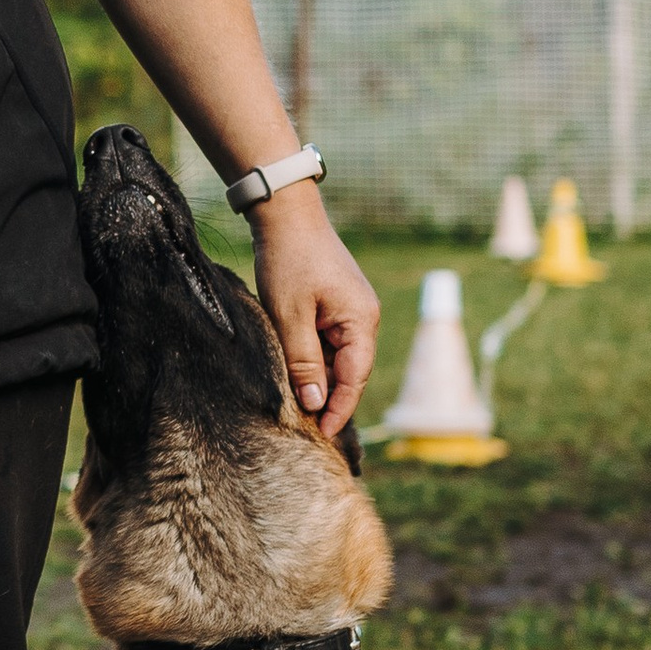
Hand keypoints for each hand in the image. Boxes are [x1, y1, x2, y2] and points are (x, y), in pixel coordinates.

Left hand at [248, 187, 377, 438]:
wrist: (285, 213)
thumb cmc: (288, 260)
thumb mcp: (290, 316)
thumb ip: (303, 362)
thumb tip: (315, 404)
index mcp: (362, 321)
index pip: (355, 379)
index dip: (338, 410)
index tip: (321, 436)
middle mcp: (364, 318)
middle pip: (350, 372)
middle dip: (329, 399)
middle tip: (305, 430)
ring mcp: (351, 310)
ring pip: (338, 358)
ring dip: (319, 379)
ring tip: (296, 406)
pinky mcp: (336, 304)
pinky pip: (329, 342)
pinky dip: (314, 359)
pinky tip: (294, 372)